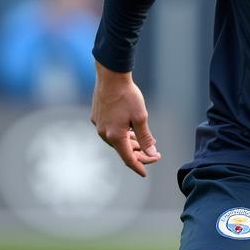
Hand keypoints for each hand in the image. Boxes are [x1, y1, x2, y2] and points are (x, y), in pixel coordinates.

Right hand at [90, 61, 160, 176]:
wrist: (110, 76)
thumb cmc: (127, 96)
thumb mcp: (141, 118)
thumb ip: (145, 138)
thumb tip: (152, 153)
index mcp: (115, 136)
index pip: (128, 159)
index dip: (138, 166)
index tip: (145, 173)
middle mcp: (104, 133)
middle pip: (122, 150)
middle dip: (138, 153)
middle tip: (153, 153)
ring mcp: (99, 125)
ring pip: (116, 140)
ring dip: (130, 143)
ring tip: (143, 142)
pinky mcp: (96, 117)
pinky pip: (110, 131)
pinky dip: (122, 134)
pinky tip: (130, 130)